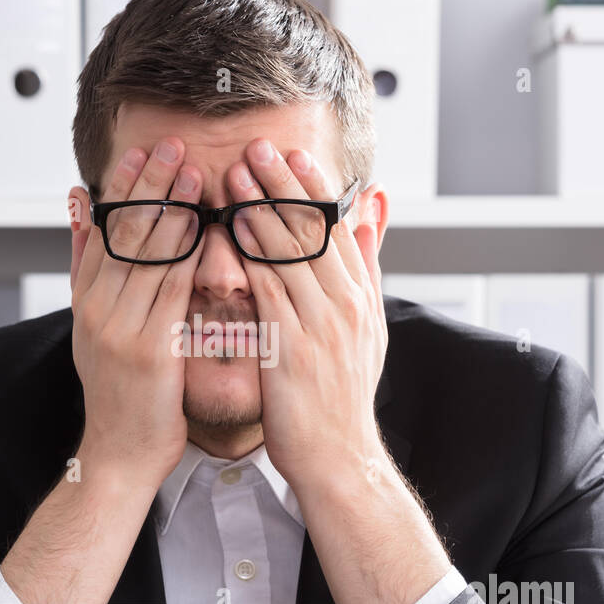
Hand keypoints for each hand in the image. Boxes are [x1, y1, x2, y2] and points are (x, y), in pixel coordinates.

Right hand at [70, 138, 202, 488]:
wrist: (120, 453)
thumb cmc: (120, 394)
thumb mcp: (91, 328)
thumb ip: (87, 269)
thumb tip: (80, 213)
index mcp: (86, 301)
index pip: (102, 231)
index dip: (122, 188)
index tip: (141, 152)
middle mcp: (98, 309)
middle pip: (122, 234)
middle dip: (148, 185)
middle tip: (171, 147)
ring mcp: (121, 329)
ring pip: (147, 256)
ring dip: (172, 209)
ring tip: (191, 173)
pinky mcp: (149, 350)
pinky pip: (171, 292)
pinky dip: (188, 256)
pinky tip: (205, 229)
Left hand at [228, 138, 388, 495]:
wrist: (338, 455)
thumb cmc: (342, 396)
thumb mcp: (368, 328)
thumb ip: (366, 269)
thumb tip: (372, 215)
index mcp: (361, 297)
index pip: (337, 228)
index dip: (313, 187)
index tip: (292, 154)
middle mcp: (346, 305)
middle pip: (313, 231)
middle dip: (282, 185)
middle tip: (256, 148)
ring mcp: (321, 326)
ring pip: (289, 254)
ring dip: (260, 209)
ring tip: (236, 174)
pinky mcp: (292, 348)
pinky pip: (268, 290)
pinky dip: (250, 254)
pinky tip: (231, 229)